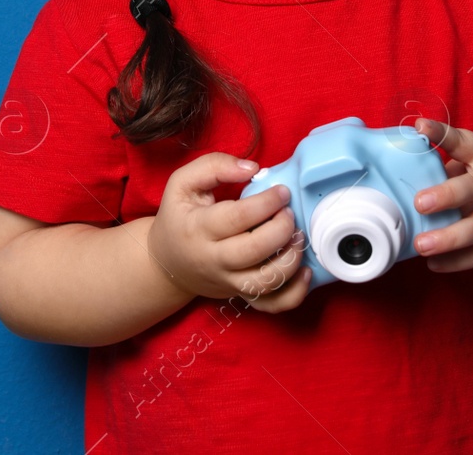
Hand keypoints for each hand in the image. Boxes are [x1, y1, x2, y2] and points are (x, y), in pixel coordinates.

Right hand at [146, 152, 311, 312]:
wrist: (167, 263)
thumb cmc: (179, 218)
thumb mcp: (183, 183)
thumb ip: (214, 166)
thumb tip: (252, 168)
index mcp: (198, 228)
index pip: (237, 217)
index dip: (266, 202)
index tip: (282, 191)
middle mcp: (213, 260)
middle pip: (254, 251)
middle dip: (281, 229)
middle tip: (290, 212)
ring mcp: (228, 282)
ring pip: (265, 282)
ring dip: (290, 260)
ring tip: (298, 237)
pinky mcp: (241, 295)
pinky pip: (272, 305)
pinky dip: (294, 294)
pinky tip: (305, 271)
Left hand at [408, 118, 472, 272]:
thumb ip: (446, 167)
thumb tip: (399, 170)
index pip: (466, 142)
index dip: (443, 134)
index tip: (420, 128)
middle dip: (447, 195)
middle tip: (419, 203)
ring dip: (449, 237)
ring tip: (421, 244)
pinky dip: (458, 260)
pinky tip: (435, 263)